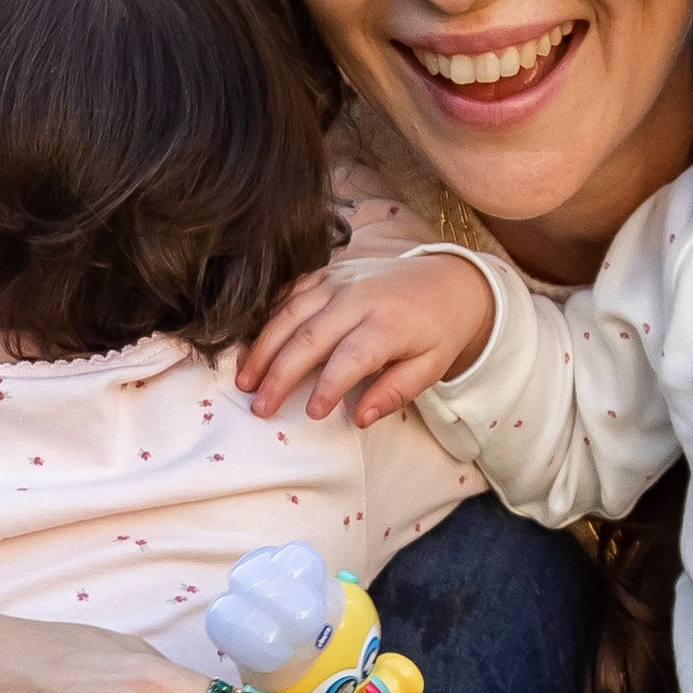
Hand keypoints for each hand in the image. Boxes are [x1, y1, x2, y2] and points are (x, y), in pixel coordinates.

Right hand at [236, 255, 496, 427]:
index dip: (328, 386)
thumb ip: (395, 392)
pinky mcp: (327, 273)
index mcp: (388, 324)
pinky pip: (289, 292)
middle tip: (259, 407)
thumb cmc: (438, 331)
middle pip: (309, 337)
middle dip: (279, 374)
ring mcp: (338, 281)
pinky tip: (250, 342)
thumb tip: (361, 418)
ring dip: (262, 347)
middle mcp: (358, 298)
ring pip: (290, 313)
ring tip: (244, 379)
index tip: (311, 413)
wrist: (448, 279)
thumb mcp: (431, 367)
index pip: (350, 358)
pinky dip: (267, 316)